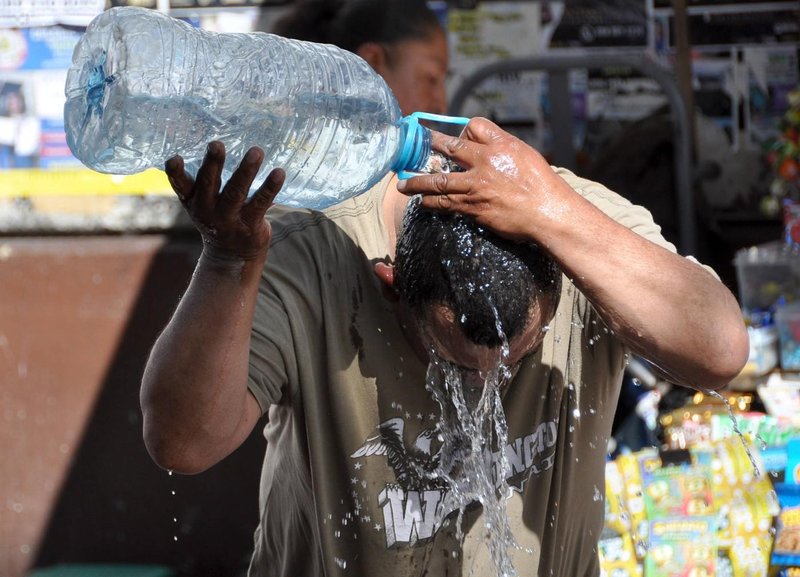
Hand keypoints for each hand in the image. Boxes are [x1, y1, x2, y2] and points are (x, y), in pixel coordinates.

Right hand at [165, 141, 284, 260]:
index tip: (174, 158)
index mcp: (194, 200)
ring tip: (256, 151)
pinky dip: (270, 187)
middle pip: (209, 184)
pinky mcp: (250, 225)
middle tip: (216, 144)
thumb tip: (223, 137)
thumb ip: (207, 178)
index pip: (180, 185)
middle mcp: (208, 209)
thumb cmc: (218, 218)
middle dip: (213, 164)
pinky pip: (261, 203)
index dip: (175, 173)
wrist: (232, 257)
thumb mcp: (205, 202)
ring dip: (246, 171)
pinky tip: (279, 172)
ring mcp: (229, 219)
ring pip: (236, 192)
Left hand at [397, 117, 571, 242]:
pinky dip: (431, 202)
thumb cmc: (542, 187)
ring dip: (418, 182)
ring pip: (439, 180)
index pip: (474, 127)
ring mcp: (477, 185)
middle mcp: (486, 161)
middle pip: (449, 149)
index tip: (453, 138)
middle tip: (411, 146)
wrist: (548, 213)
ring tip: (403, 185)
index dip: (462, 131)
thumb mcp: (526, 156)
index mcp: (501, 145)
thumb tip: (485, 147)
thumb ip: (504, 149)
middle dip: (428, 146)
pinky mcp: (473, 206)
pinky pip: (445, 203)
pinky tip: (422, 202)